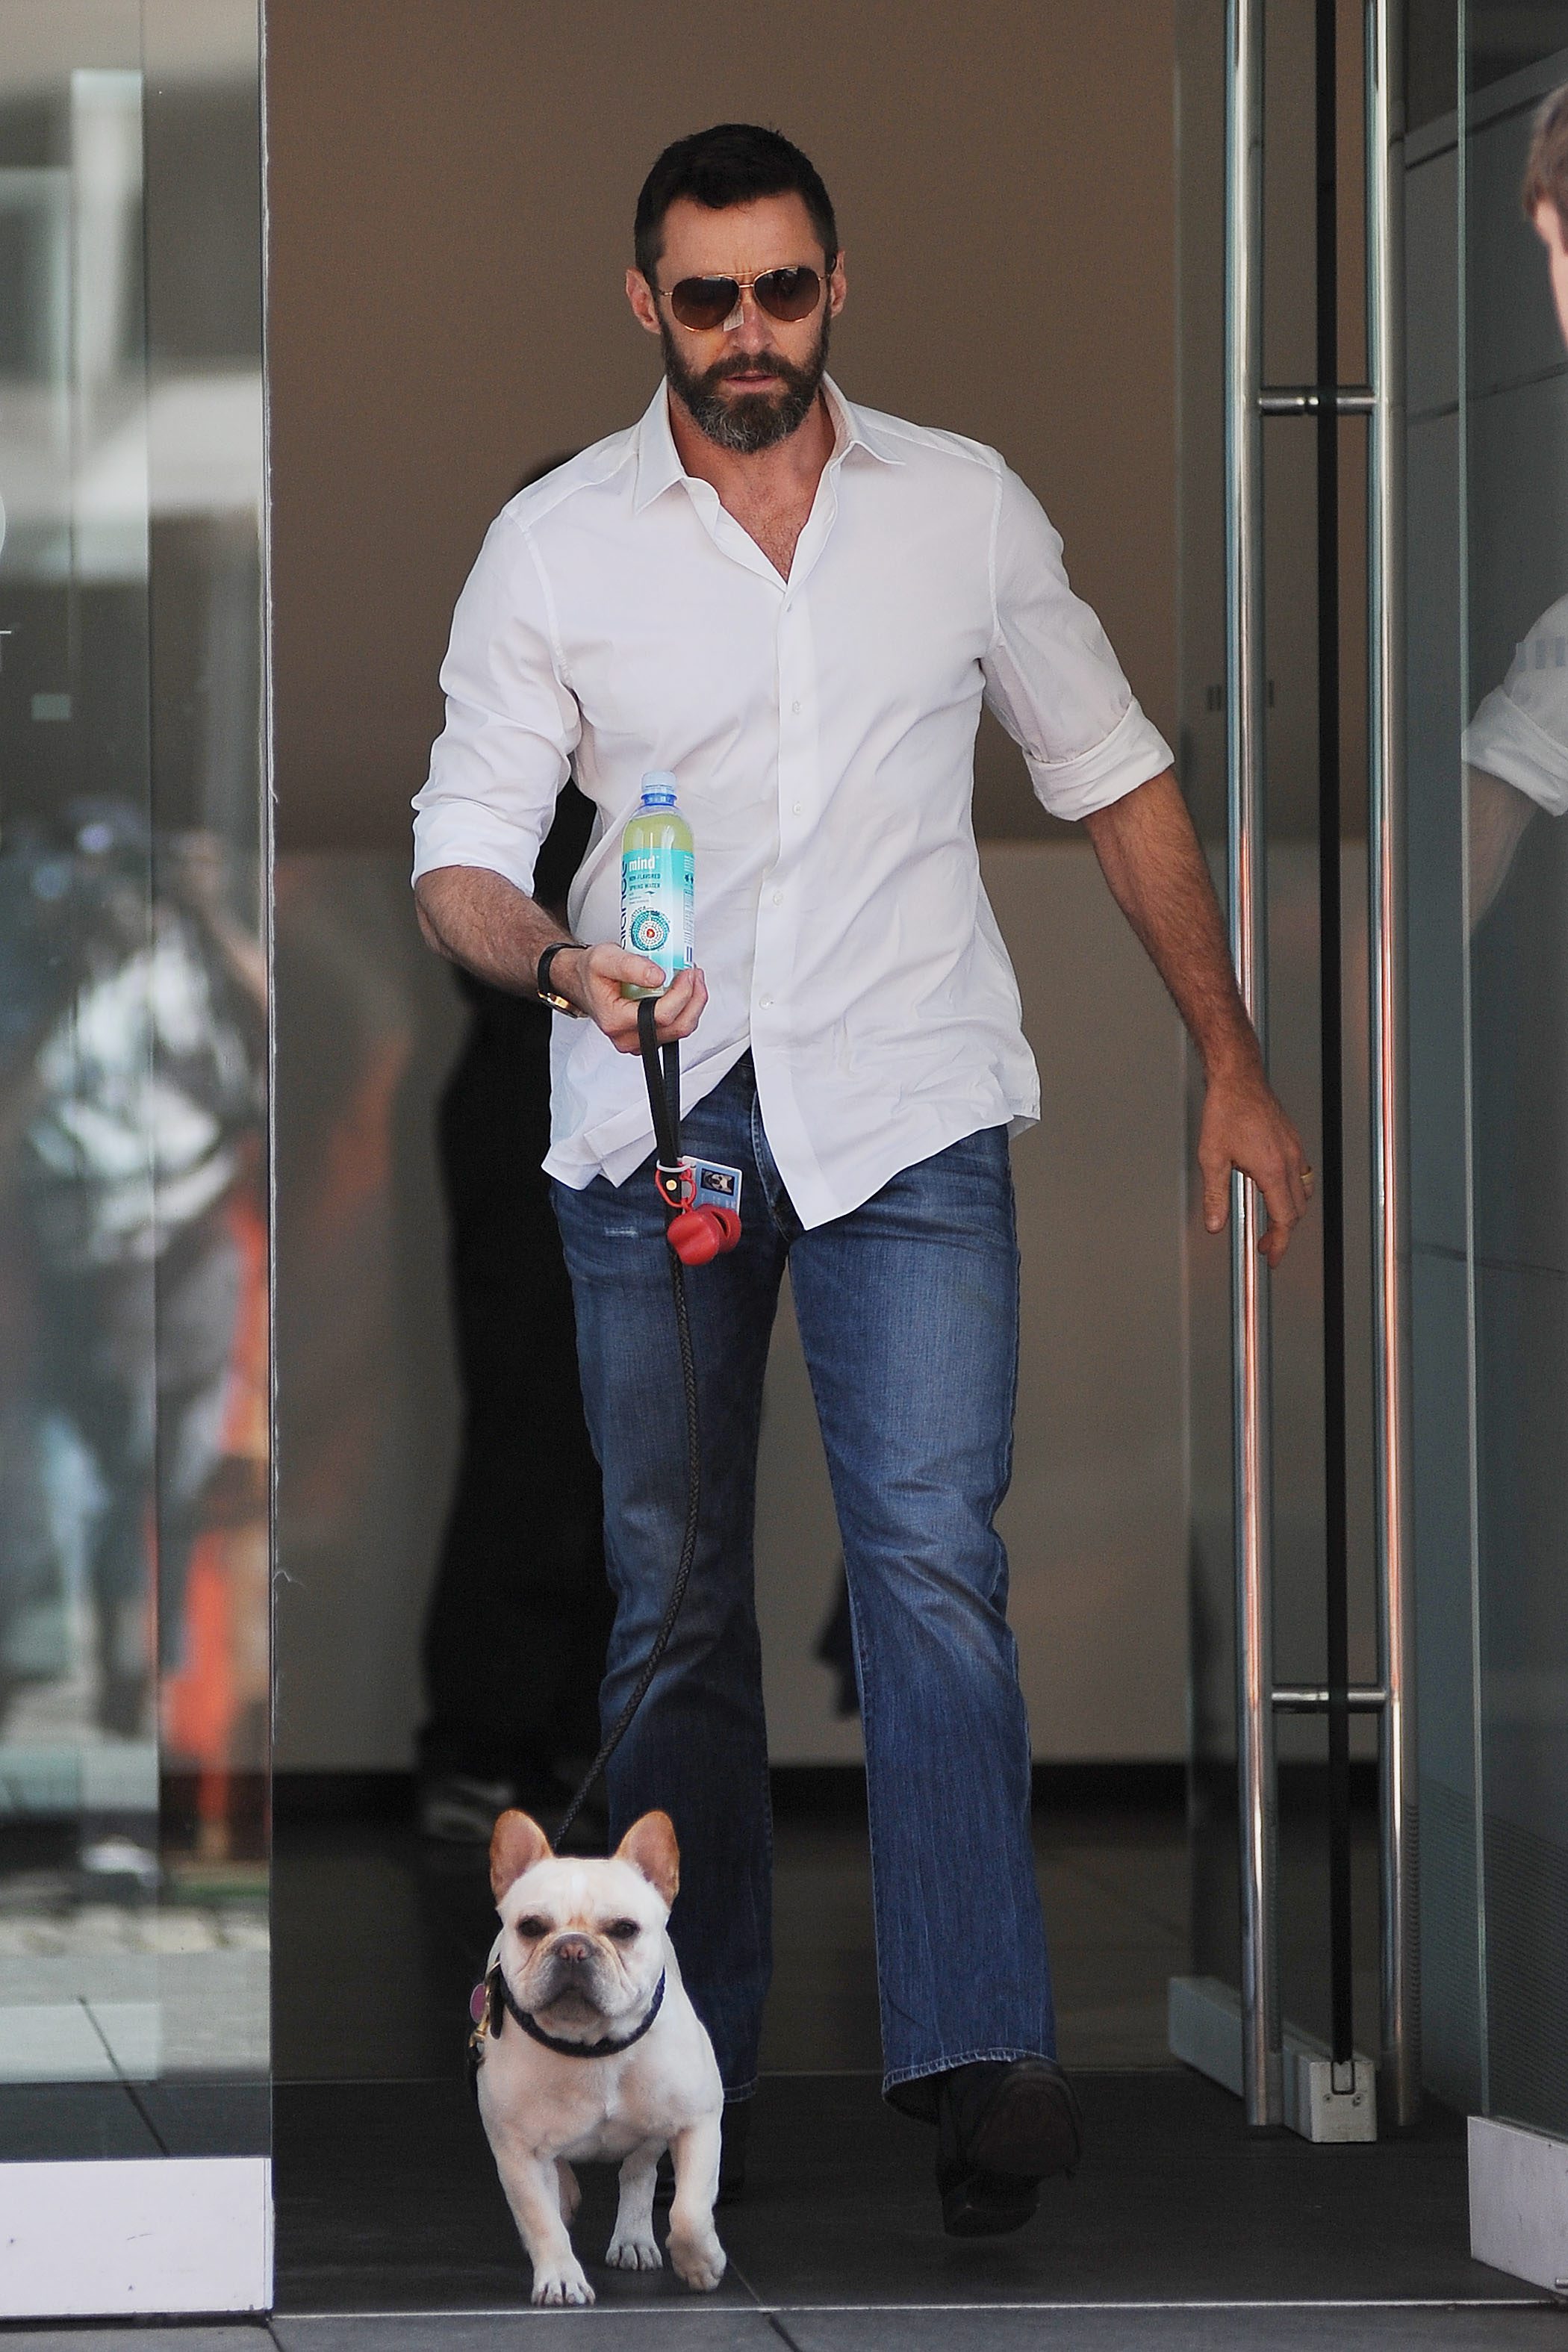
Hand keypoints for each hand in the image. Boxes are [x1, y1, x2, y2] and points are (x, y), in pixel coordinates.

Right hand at [556, 945, 707, 1053]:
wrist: (583, 982)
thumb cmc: (591, 972)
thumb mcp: (603, 958)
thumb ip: (630, 966)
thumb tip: (659, 977)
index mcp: (615, 1021)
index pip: (661, 1016)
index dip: (682, 994)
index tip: (687, 972)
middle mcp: (628, 1037)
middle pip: (677, 1027)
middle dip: (693, 998)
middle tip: (694, 973)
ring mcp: (640, 1042)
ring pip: (680, 1030)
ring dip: (693, 1003)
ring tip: (690, 978)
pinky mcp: (649, 1038)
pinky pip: (676, 1028)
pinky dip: (685, 1008)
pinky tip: (683, 990)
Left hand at [1199, 1057, 1314, 1268]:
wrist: (1238, 1078)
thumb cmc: (1225, 1111)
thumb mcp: (1211, 1157)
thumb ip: (1215, 1195)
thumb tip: (1215, 1224)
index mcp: (1271, 1169)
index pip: (1283, 1218)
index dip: (1279, 1243)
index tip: (1272, 1258)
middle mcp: (1289, 1160)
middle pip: (1297, 1210)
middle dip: (1283, 1232)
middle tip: (1265, 1245)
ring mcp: (1294, 1149)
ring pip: (1303, 1192)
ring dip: (1290, 1212)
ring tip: (1272, 1222)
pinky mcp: (1293, 1140)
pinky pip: (1302, 1174)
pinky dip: (1293, 1191)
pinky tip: (1276, 1191)